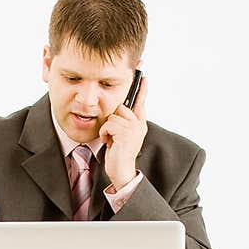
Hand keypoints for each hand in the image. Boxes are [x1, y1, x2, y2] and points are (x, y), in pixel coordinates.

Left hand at [100, 72, 147, 189]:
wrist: (121, 172)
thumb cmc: (118, 154)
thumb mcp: (121, 135)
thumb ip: (122, 122)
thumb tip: (119, 108)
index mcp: (139, 124)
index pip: (141, 102)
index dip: (142, 88)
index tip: (143, 75)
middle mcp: (139, 125)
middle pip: (120, 107)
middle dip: (112, 119)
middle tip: (113, 135)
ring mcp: (134, 129)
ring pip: (112, 116)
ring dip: (107, 129)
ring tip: (111, 140)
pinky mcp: (126, 134)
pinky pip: (109, 125)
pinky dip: (104, 134)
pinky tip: (109, 143)